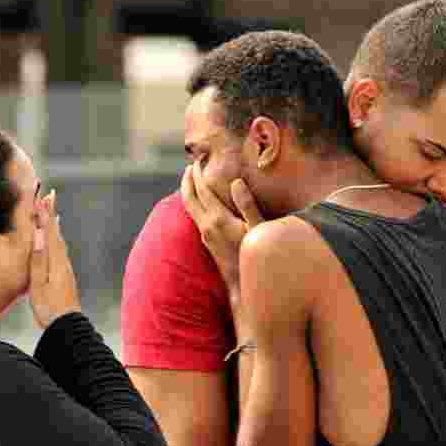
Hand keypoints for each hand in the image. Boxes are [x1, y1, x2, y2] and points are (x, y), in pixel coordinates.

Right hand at [29, 190, 81, 328]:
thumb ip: (38, 259)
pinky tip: (56, 239)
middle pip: (55, 232)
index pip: (48, 231)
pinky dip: (56, 238)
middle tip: (49, 195)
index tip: (42, 197)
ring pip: (58, 240)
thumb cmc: (50, 307)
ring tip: (51, 211)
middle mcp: (62, 261)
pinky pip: (59, 249)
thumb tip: (39, 235)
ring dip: (53, 224)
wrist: (67, 325)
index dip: (45, 214)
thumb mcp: (38, 284)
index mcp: (55, 261)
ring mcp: (65, 268)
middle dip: (51, 213)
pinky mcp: (64, 275)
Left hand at [180, 163, 265, 293]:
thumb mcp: (258, 229)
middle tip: (190, 165)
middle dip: (188, 180)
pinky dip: (194, 203)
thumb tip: (236, 182)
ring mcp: (205, 236)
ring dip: (189, 192)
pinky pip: (195, 216)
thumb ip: (247, 205)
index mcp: (218, 220)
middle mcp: (207, 227)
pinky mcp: (207, 243)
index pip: (203, 191)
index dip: (199, 173)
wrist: (244, 286)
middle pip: (189, 198)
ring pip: (190, 208)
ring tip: (193, 179)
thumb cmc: (256, 257)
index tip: (200, 159)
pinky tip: (202, 202)